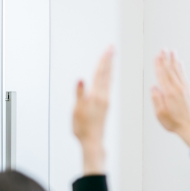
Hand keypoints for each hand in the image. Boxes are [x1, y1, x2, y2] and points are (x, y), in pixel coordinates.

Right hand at [73, 47, 112, 174]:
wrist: (92, 141)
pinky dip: (107, 78)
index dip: (103, 60)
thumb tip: (81, 80)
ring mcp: (105, 101)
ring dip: (109, 68)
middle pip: (105, 74)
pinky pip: (107, 87)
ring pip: (107, 80)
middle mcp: (103, 97)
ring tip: (111, 59)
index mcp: (96, 96)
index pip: (99, 74)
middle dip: (108, 60)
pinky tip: (107, 78)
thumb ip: (80, 94)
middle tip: (112, 49)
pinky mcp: (105, 106)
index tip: (108, 49)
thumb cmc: (83, 128)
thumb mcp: (77, 111)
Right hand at [151, 50, 189, 146]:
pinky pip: (183, 76)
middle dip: (166, 59)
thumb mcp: (160, 113)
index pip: (162, 75)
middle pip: (170, 70)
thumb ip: (156, 99)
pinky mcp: (189, 91)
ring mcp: (184, 89)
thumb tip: (154, 87)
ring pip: (178, 71)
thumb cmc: (174, 122)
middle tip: (163, 49)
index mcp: (169, 93)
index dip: (159, 65)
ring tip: (172, 52)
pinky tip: (180, 64)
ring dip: (174, 61)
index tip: (157, 56)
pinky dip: (181, 68)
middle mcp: (177, 88)